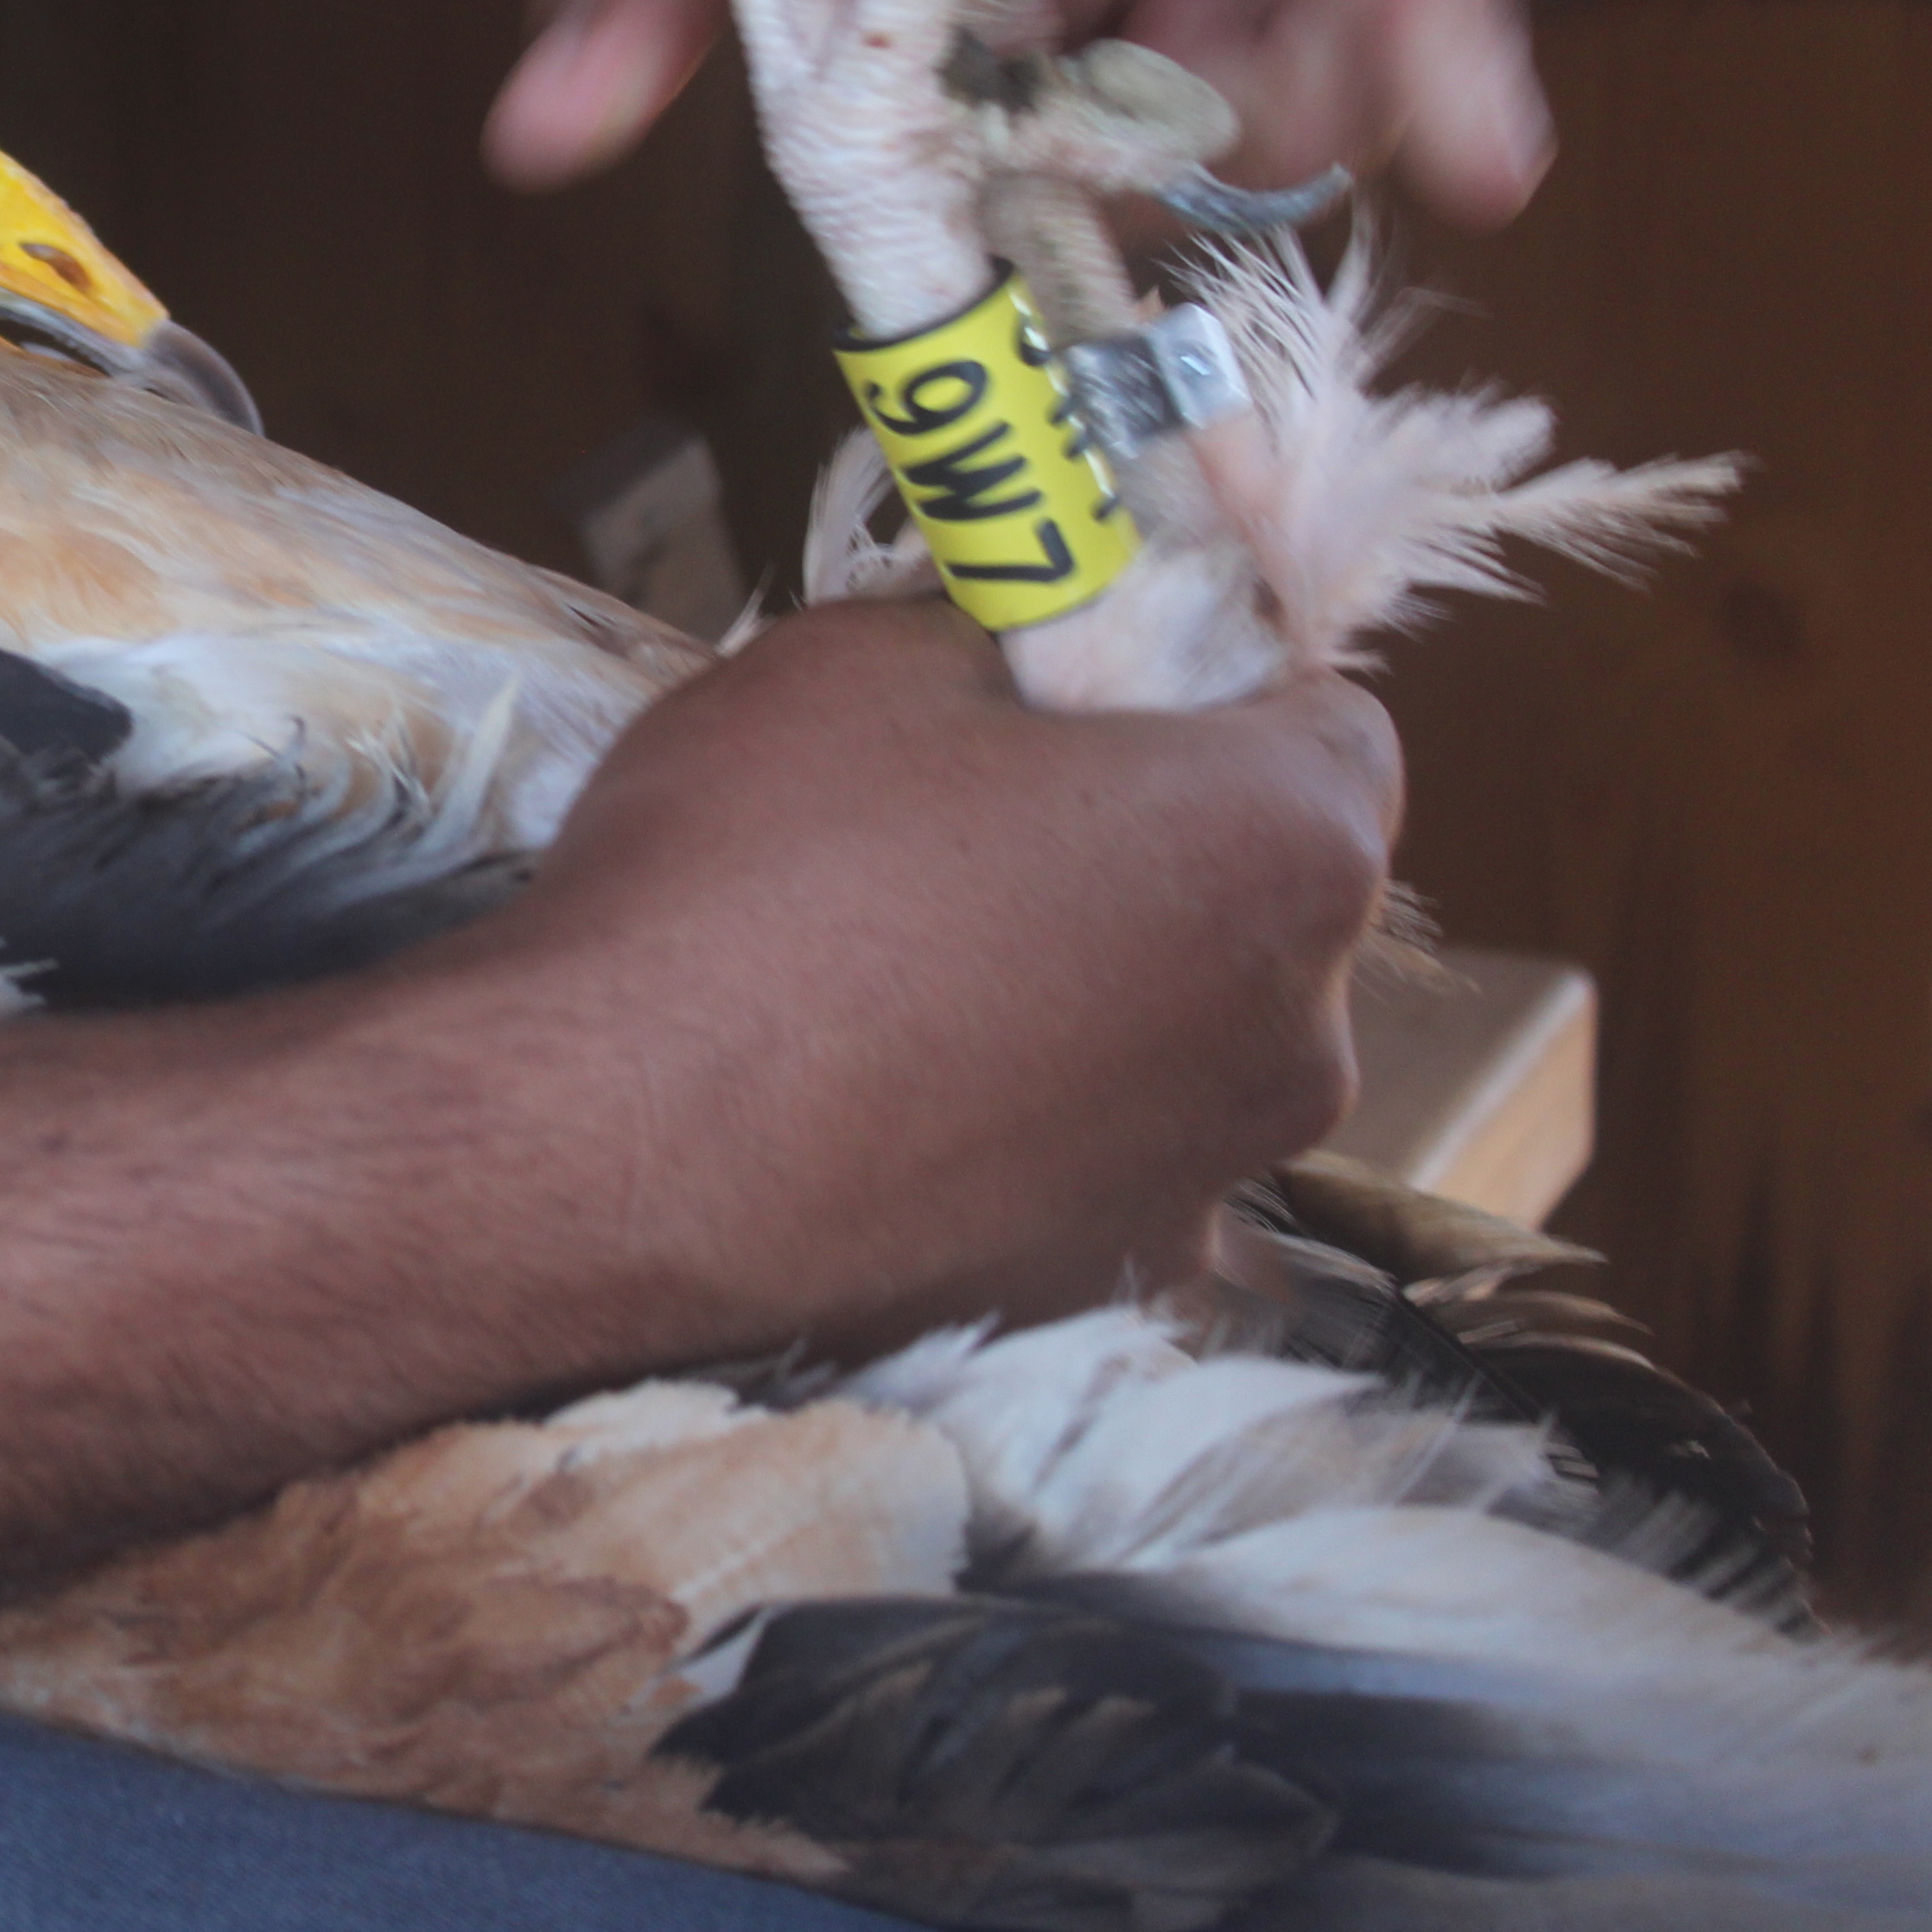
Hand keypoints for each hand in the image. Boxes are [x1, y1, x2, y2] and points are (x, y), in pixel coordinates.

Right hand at [439, 599, 1398, 1359]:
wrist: (594, 1154)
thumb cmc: (745, 877)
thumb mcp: (858, 659)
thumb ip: (999, 633)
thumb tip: (1022, 643)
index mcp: (1286, 844)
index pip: (1336, 724)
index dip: (1211, 692)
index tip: (1087, 694)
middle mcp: (1301, 1036)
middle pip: (1265, 900)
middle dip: (1152, 852)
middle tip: (970, 831)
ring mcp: (1206, 1188)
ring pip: (1180, 1048)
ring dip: (1091, 1004)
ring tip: (903, 988)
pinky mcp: (1099, 1298)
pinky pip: (1097, 1176)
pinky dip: (1024, 1140)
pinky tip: (885, 1115)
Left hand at [458, 0, 1550, 229]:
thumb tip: (551, 126)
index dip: (1433, 9)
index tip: (1498, 161)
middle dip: (1231, 116)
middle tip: (1078, 185)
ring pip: (1197, 48)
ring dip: (1117, 145)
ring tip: (974, 160)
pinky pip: (1089, 62)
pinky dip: (1040, 138)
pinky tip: (949, 155)